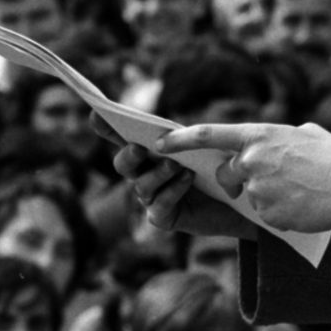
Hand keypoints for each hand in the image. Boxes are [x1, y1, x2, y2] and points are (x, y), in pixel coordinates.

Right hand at [91, 114, 256, 239]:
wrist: (234, 200)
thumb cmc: (214, 166)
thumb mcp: (199, 145)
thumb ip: (180, 139)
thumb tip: (166, 130)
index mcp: (147, 153)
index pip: (121, 138)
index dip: (106, 127)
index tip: (96, 112)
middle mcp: (142, 175)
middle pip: (123, 164)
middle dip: (129, 155)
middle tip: (140, 147)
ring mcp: (150, 198)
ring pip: (141, 186)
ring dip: (158, 173)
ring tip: (177, 164)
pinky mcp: (163, 217)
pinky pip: (160, 205)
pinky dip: (173, 190)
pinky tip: (188, 179)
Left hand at [154, 121, 330, 234]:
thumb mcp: (309, 134)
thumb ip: (284, 136)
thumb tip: (277, 141)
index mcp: (261, 134)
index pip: (209, 134)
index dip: (180, 139)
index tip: (159, 144)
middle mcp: (253, 159)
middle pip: (227, 172)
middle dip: (236, 179)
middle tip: (266, 181)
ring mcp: (257, 188)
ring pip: (247, 195)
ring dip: (265, 197)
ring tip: (298, 192)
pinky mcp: (265, 214)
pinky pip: (262, 214)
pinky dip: (277, 213)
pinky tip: (299, 207)